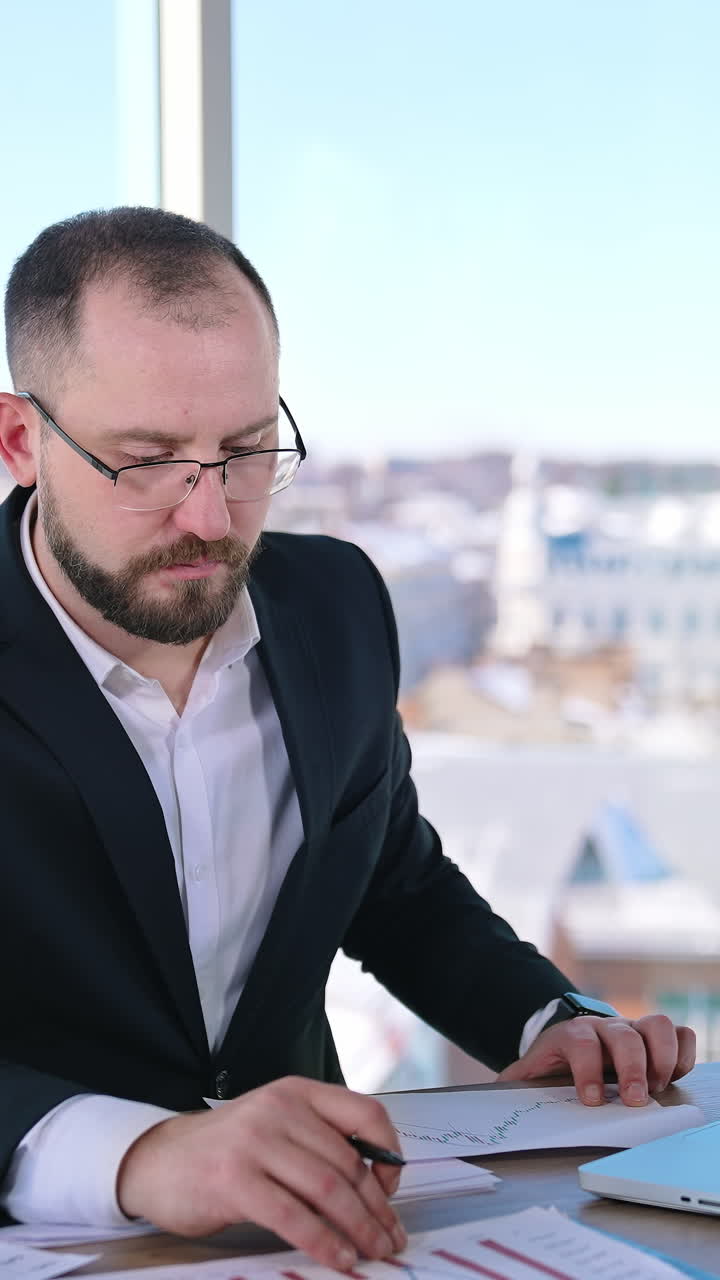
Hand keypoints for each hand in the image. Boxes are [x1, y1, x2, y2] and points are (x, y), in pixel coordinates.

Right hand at [117, 1076, 406, 1270]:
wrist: (159, 1160)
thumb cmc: (225, 1150)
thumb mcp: (276, 1126)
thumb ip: (318, 1140)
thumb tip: (376, 1183)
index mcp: (297, 1092)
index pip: (365, 1114)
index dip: (389, 1153)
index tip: (393, 1189)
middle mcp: (280, 1109)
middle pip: (349, 1162)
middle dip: (378, 1208)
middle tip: (392, 1237)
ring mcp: (256, 1142)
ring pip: (328, 1189)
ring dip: (360, 1228)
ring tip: (374, 1252)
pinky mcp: (235, 1180)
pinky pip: (294, 1216)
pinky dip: (324, 1242)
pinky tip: (339, 1258)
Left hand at [496, 1014, 695, 1105]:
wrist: (572, 1038)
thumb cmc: (556, 1062)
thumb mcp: (531, 1071)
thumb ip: (514, 1083)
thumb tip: (493, 1095)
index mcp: (573, 1035)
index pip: (582, 1043)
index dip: (588, 1069)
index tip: (592, 1100)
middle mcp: (607, 1027)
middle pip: (624, 1035)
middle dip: (632, 1068)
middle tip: (634, 1100)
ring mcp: (634, 1029)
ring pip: (658, 1024)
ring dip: (663, 1057)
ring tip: (658, 1087)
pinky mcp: (656, 1038)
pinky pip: (680, 1033)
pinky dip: (683, 1053)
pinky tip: (673, 1077)